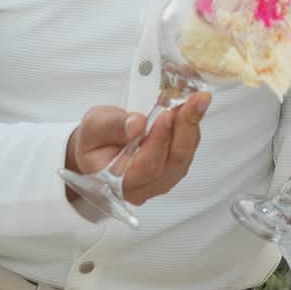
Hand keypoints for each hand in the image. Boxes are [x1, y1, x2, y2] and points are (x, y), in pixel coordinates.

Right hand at [64, 94, 206, 210]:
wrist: (101, 148)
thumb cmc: (95, 140)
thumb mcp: (94, 125)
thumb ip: (112, 126)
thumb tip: (137, 124)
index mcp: (116, 182)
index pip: (146, 166)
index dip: (159, 141)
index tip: (166, 114)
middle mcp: (141, 188)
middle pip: (172, 164)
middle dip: (185, 129)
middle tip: (194, 101)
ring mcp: (159, 183)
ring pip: (183, 158)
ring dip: (191, 127)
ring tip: (196, 101)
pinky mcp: (171, 171)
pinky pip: (186, 153)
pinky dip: (191, 130)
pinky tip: (193, 110)